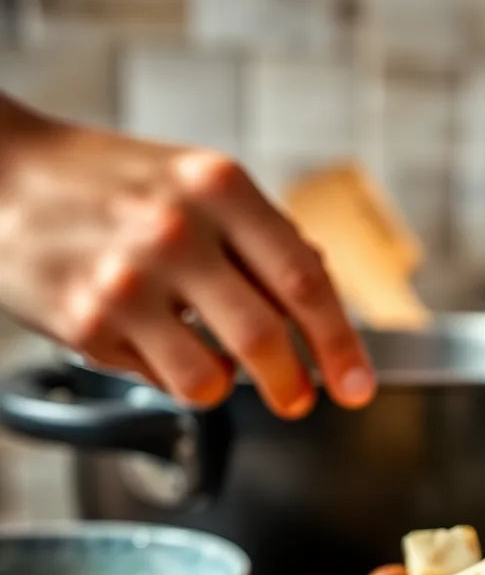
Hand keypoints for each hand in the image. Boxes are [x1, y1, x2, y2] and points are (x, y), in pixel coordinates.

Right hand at [0, 100, 374, 416]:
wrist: (2, 174)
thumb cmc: (115, 184)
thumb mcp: (199, 182)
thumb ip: (267, 237)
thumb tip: (324, 295)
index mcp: (220, 187)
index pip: (304, 280)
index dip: (341, 343)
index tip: (359, 385)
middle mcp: (176, 230)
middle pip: (266, 337)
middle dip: (296, 386)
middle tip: (301, 399)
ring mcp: (127, 279)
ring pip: (212, 379)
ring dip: (228, 387)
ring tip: (212, 363)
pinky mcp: (86, 322)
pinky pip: (161, 380)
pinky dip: (174, 376)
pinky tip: (156, 343)